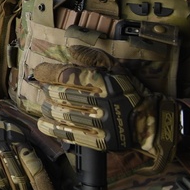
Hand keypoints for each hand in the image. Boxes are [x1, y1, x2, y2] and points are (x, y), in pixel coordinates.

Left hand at [33, 46, 178, 173]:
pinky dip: (52, 128)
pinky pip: (70, 134)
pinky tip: (43, 122)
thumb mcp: (117, 69)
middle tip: (44, 89)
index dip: (48, 73)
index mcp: (104, 82)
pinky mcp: (100, 140)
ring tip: (45, 105)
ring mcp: (101, 123)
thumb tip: (71, 49)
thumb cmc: (130, 91)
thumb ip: (94, 57)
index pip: (68, 75)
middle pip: (62, 95)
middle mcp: (101, 102)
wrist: (151, 121)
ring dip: (49, 108)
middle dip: (48, 90)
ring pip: (64, 114)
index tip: (38, 72)